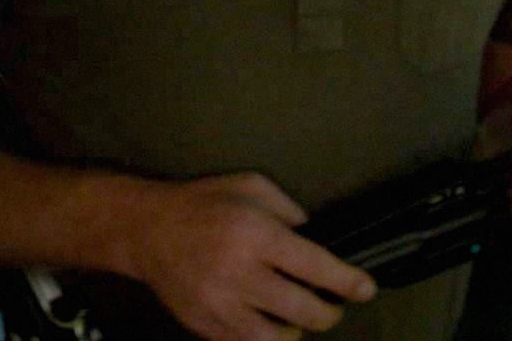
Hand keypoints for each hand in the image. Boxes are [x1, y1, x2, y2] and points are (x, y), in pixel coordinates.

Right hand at [124, 172, 375, 340]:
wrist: (145, 230)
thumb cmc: (202, 203)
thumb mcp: (249, 186)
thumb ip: (288, 209)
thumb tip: (315, 238)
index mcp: (254, 234)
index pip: (315, 266)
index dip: (347, 281)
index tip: (366, 288)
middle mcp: (240, 273)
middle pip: (304, 310)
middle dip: (330, 312)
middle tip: (333, 305)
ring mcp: (221, 305)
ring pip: (280, 339)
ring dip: (299, 330)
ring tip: (299, 315)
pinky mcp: (206, 326)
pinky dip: (267, 338)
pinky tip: (269, 323)